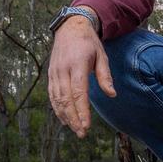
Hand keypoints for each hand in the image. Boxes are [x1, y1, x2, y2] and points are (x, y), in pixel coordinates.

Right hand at [47, 13, 114, 136]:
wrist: (70, 28)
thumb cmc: (89, 43)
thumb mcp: (101, 55)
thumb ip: (105, 76)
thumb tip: (112, 94)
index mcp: (77, 64)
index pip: (78, 92)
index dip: (82, 111)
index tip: (86, 126)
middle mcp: (63, 70)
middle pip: (66, 99)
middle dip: (74, 119)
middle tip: (82, 134)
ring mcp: (54, 72)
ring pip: (57, 99)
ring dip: (65, 116)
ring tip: (75, 129)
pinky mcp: (50, 75)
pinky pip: (52, 95)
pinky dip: (57, 108)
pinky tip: (64, 119)